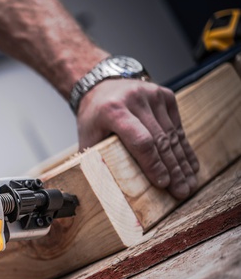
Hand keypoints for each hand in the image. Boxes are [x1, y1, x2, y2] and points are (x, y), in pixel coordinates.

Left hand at [76, 79, 199, 198]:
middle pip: (160, 140)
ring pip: (172, 135)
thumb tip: (105, 191)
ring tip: (188, 185)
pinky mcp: (166, 95)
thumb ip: (95, 160)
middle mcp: (135, 99)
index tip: (162, 184)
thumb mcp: (87, 137)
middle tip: (181, 192)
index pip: (140, 140)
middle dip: (173, 170)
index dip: (153, 164)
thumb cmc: (94, 117)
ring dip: (182, 163)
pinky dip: (184, 148)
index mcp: (113, 111)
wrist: (100, 86)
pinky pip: (177, 127)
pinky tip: (190, 166)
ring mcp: (153, 95)